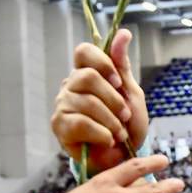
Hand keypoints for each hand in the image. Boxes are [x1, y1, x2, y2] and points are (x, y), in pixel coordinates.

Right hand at [51, 29, 149, 174]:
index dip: (102, 63)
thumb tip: (124, 33)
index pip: (84, 52)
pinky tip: (108, 140)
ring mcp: (63, 105)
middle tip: (125, 116)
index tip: (119, 82)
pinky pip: (79, 122)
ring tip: (120, 133)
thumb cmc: (127, 127)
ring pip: (87, 102)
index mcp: (87, 74)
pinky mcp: (60, 126)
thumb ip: (123, 66)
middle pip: (87, 76)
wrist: (124, 159)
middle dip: (113, 99)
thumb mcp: (131, 94)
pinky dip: (101, 133)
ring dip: (111, 120)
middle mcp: (71, 86)